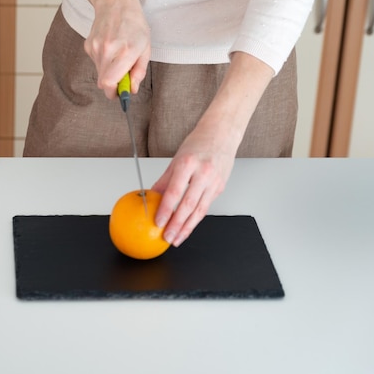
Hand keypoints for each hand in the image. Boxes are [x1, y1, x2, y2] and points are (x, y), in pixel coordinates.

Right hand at [79, 0, 150, 98]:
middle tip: (122, 77)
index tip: (120, 94)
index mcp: (125, 51)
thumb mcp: (145, 48)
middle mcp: (108, 50)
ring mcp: (96, 47)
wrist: (116, 3)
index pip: (110, 82)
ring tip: (117, 56)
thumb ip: (139, 71)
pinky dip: (103, 61)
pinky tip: (110, 48)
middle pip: (103, 82)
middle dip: (113, 85)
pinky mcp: (88, 46)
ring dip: (108, 71)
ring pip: (99, 73)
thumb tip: (132, 89)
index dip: (114, 93)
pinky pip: (95, 63)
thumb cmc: (134, 25)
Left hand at [151, 52, 274, 246]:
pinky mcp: (220, 187)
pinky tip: (187, 227)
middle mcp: (203, 174)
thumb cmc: (198, 144)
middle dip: (177, 225)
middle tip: (167, 238)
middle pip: (188, 205)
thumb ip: (165, 180)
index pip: (174, 192)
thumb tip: (150, 197)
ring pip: (200, 210)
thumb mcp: (176, 159)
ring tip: (177, 239)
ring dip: (187, 227)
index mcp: (188, 164)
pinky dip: (196, 219)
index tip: (158, 222)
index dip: (166, 210)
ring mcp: (214, 182)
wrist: (222, 134)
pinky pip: (206, 206)